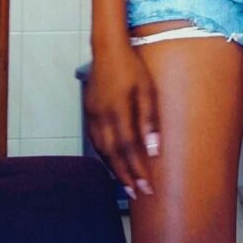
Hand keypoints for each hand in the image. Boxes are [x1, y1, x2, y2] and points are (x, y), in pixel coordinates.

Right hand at [84, 45, 159, 199]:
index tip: (147, 186)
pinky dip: (103, 155)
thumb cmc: (132, 67)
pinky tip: (111, 161)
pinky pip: (95, 140)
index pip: (129, 148)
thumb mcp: (147, 89)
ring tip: (125, 183)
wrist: (107, 49)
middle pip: (113, 154)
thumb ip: (149, 120)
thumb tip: (154, 149)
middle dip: (125, 176)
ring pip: (101, 150)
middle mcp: (102, 116)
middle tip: (137, 194)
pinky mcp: (89, 111)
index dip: (137, 170)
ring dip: (113, 168)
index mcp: (118, 110)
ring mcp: (92, 114)